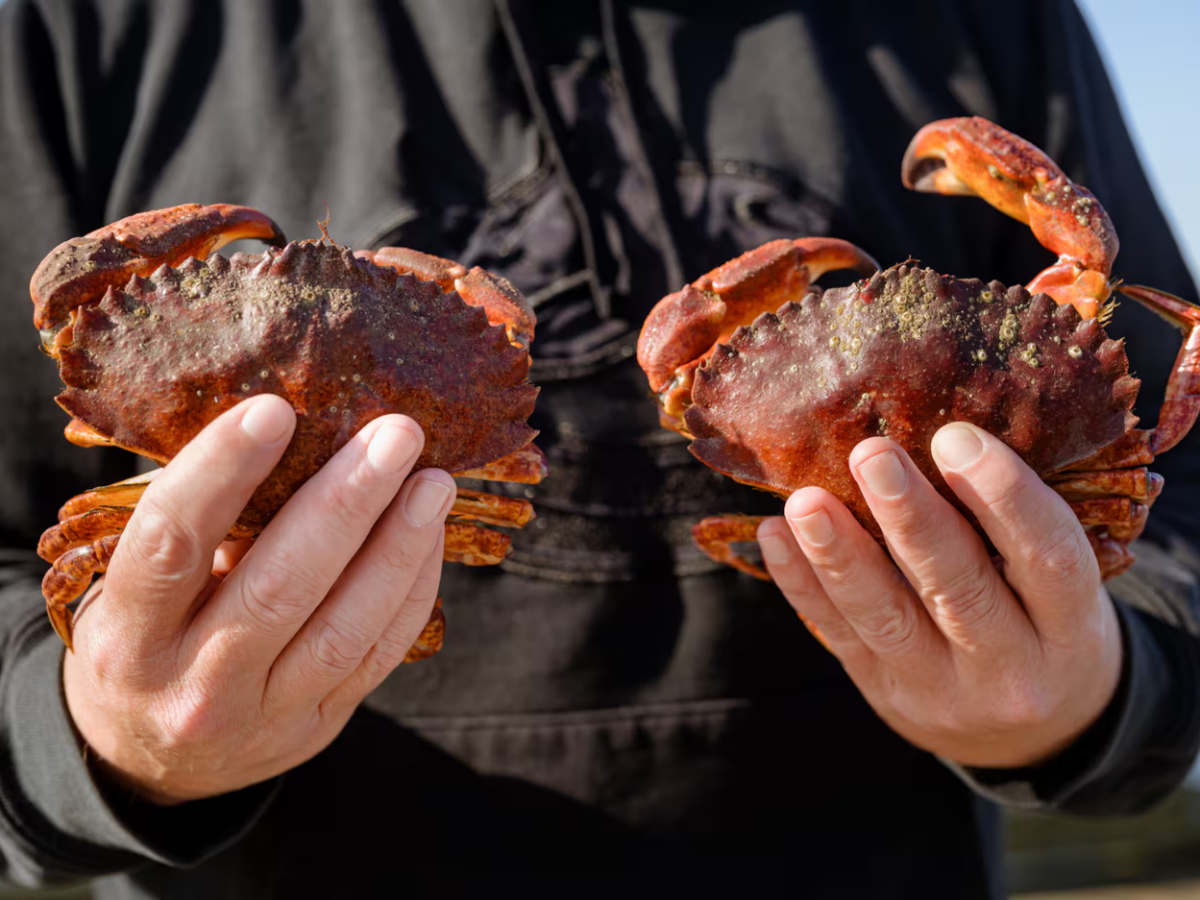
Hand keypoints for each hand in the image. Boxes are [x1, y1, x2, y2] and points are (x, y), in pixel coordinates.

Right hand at [63, 395, 455, 803]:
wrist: (151, 762)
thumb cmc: (145, 641)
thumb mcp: (133, 592)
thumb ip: (195, 530)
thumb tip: (287, 430)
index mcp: (129, 637)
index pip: (171, 546)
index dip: (221, 473)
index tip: (275, 410)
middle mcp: (195, 685)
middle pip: (280, 588)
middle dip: (346, 502)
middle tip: (396, 434)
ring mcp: (266, 717)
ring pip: (345, 629)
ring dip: (399, 546)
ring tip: (434, 482)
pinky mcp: (320, 725)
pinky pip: (379, 654)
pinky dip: (412, 589)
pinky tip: (429, 533)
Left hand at [756, 422, 1122, 768]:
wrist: (1038, 738)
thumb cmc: (1048, 624)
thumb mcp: (1063, 587)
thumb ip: (1019, 527)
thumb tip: (940, 427)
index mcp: (1074, 630)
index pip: (1051, 559)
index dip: (1005, 497)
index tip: (956, 437)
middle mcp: (1013, 670)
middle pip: (958, 589)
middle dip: (910, 518)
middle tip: (871, 453)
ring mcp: (944, 692)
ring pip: (887, 618)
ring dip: (841, 554)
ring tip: (805, 502)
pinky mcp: (887, 694)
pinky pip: (839, 636)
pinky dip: (803, 584)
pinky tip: (776, 534)